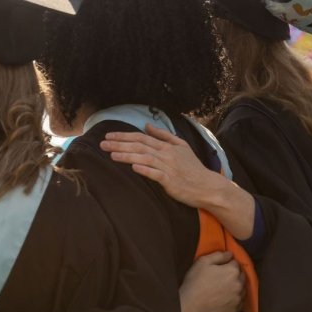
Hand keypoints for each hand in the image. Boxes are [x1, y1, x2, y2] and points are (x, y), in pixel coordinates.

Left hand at [100, 124, 222, 207]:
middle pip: (139, 146)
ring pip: (144, 158)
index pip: (141, 137)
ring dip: (127, 156)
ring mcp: (168, 167)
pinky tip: (133, 168)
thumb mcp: (181, 146)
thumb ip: (163, 135)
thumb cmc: (193, 167)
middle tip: (102, 144)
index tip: (108, 136)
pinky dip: (145, 169)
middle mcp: (166, 154)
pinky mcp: (171, 181)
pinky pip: (155, 174)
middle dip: (119, 144)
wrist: (208, 186)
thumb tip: (147, 125)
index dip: (124, 136)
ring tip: (111, 155)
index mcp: (166, 146)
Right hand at [179, 251, 244, 311]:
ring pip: (242, 288)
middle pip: (241, 275)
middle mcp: (239, 284)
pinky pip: (240, 301)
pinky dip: (236, 297)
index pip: (235, 262)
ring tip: (224, 286)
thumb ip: (218, 255)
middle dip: (234, 273)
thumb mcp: (203, 261)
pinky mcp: (235, 309)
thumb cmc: (196, 280)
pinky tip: (226, 296)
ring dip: (236, 285)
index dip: (227, 263)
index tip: (220, 266)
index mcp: (232, 271)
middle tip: (222, 275)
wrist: (192, 304)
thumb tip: (229, 254)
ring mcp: (238, 298)